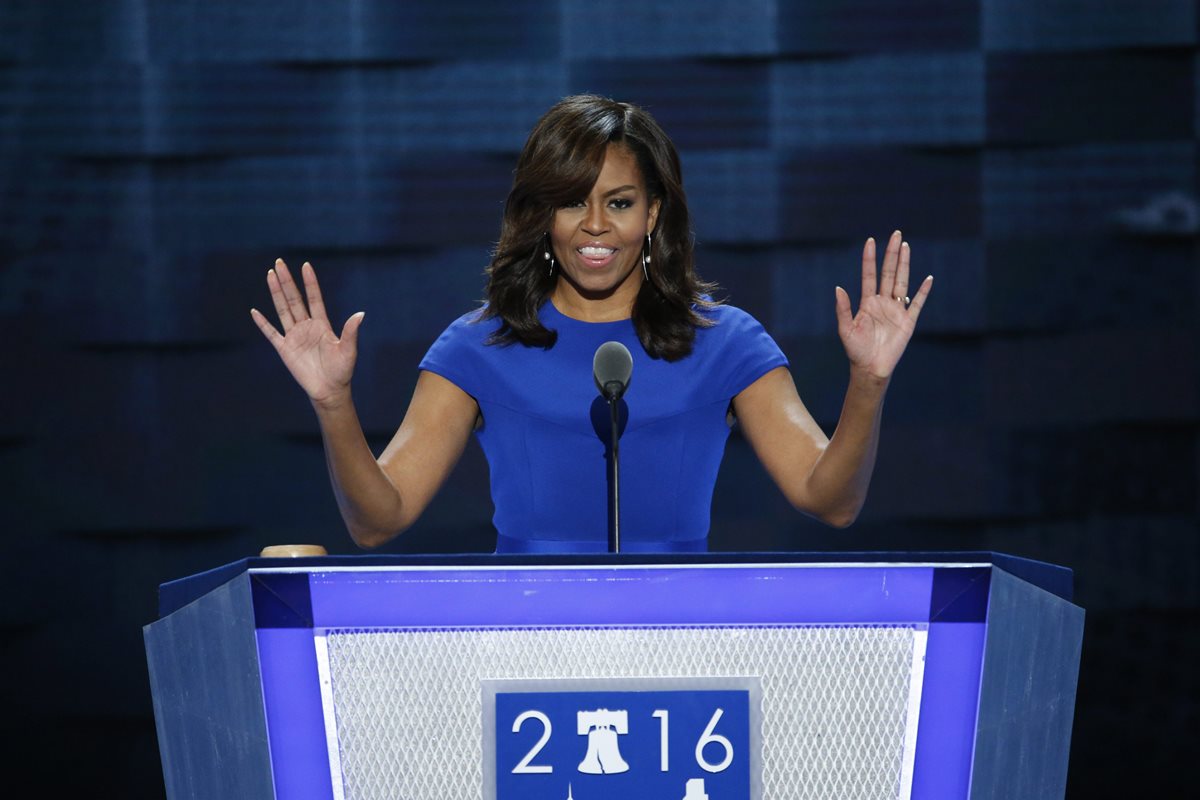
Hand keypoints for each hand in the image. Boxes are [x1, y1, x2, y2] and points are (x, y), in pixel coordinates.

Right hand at [250, 259, 364, 406]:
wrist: (329, 390)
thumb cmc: (342, 370)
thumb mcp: (348, 349)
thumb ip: (351, 331)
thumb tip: (361, 313)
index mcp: (322, 324)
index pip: (314, 298)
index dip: (310, 283)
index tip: (306, 265)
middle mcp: (306, 326)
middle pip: (294, 299)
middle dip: (287, 281)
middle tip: (279, 263)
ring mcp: (294, 336)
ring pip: (282, 310)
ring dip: (276, 293)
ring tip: (270, 275)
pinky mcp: (284, 349)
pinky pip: (271, 333)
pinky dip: (262, 323)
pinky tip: (254, 311)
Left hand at [834, 231, 931, 381]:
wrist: (871, 369)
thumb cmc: (856, 351)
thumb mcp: (845, 329)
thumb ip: (843, 309)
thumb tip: (838, 288)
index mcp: (867, 303)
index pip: (869, 275)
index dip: (870, 259)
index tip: (870, 241)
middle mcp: (882, 302)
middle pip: (889, 273)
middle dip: (892, 254)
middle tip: (896, 234)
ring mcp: (896, 310)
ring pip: (902, 282)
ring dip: (904, 265)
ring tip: (906, 247)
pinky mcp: (908, 322)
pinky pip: (917, 303)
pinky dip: (923, 292)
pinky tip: (928, 279)